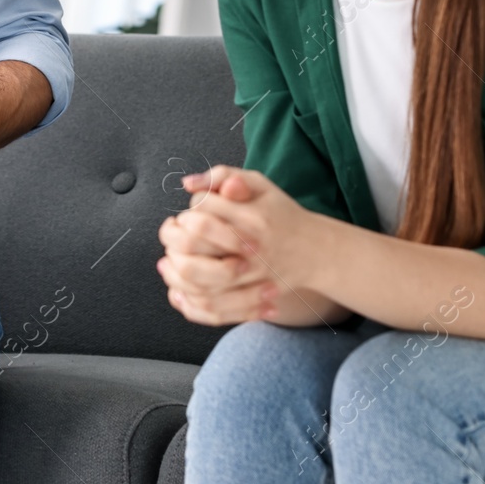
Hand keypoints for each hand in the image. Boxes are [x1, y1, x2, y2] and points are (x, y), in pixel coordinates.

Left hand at [156, 166, 320, 324]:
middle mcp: (251, 248)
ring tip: (170, 260)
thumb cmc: (279, 213)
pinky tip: (180, 289)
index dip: (188, 209)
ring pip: (195, 279)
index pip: (200, 209)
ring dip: (173, 269)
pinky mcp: (250, 299)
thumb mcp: (258, 184)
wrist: (314, 251)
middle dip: (173, 237)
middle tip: (173, 233)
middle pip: (191, 243)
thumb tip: (187, 184)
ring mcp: (250, 277)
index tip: (190, 212)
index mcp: (251, 216)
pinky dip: (188, 300)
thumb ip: (222, 176)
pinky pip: (210, 308)